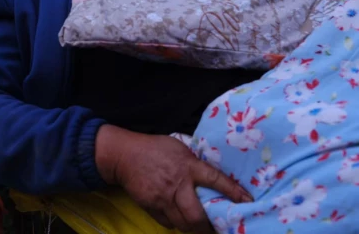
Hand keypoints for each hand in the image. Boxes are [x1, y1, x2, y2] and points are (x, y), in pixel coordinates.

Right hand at [95, 125, 251, 233]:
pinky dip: (175, 223)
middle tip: (218, 229)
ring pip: (183, 224)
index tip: (247, 201)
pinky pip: (168, 223)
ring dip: (194, 228)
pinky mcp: (150, 206)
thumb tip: (211, 172)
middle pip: (197, 216)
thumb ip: (194, 161)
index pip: (215, 180)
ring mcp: (163, 197)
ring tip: (200, 227)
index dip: (233, 191)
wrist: (124, 155)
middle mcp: (177, 184)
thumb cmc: (154, 147)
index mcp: (188, 166)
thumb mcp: (178, 147)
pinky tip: (178, 218)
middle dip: (209, 227)